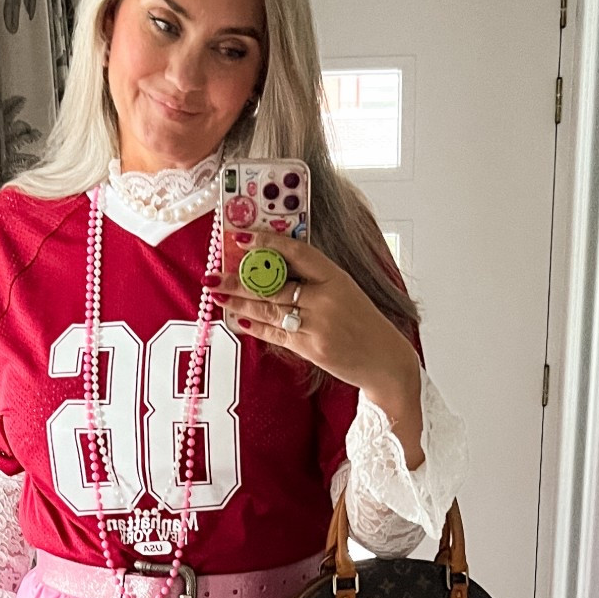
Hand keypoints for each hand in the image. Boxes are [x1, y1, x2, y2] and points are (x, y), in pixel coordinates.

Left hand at [209, 232, 422, 459]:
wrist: (385, 360)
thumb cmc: (363, 323)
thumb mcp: (345, 291)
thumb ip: (314, 280)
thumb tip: (273, 268)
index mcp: (336, 277)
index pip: (297, 252)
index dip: (267, 242)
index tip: (241, 237)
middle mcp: (326, 299)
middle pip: (274, 284)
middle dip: (239, 279)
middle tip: (213, 275)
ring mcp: (318, 324)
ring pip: (269, 309)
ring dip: (239, 302)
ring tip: (218, 295)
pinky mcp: (311, 348)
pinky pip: (275, 333)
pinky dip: (254, 326)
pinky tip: (237, 319)